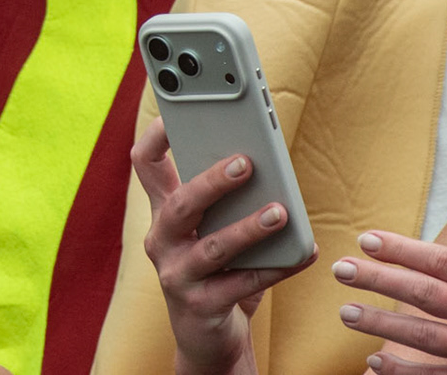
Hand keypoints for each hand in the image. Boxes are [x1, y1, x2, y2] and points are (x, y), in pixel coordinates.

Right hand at [132, 119, 316, 374]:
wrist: (207, 336)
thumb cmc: (216, 269)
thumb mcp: (211, 228)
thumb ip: (226, 198)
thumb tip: (264, 160)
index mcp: (162, 212)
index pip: (145, 164)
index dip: (156, 136)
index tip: (178, 110)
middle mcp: (162, 240)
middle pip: (179, 203)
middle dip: (211, 181)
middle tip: (246, 163)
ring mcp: (177, 275)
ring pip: (212, 247)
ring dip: (248, 228)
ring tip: (280, 212)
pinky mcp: (200, 306)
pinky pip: (241, 285)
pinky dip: (274, 269)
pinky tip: (301, 254)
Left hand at [334, 231, 446, 374]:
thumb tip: (430, 259)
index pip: (446, 260)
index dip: (403, 249)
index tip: (366, 240)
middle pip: (426, 294)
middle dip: (379, 280)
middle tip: (341, 270)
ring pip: (424, 336)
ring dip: (381, 324)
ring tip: (347, 313)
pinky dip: (402, 371)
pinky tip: (374, 363)